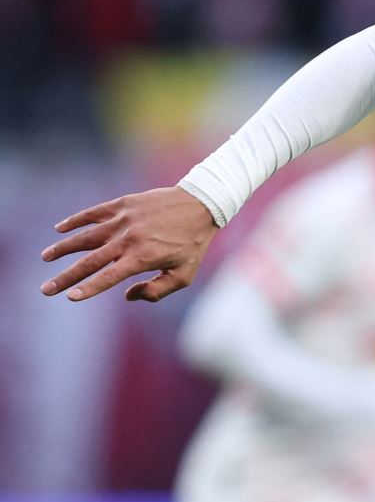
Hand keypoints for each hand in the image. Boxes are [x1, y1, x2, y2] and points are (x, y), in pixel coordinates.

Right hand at [40, 187, 218, 302]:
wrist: (202, 204)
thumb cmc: (193, 243)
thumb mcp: (184, 274)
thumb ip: (156, 290)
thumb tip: (127, 295)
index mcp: (142, 257)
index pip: (108, 277)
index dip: (88, 289)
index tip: (70, 298)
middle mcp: (129, 239)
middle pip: (90, 261)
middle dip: (66, 277)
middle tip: (45, 289)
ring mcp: (124, 219)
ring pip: (86, 236)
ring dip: (64, 247)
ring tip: (46, 257)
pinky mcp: (123, 204)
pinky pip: (94, 213)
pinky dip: (76, 221)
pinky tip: (60, 229)